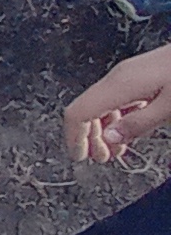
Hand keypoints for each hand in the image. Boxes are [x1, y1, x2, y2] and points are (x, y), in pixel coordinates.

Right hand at [64, 45, 170, 160]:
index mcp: (120, 85)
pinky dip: (116, 118)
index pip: (78, 113)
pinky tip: (130, 129)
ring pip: (100, 104)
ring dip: (103, 129)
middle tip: (104, 159)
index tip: (81, 158)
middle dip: (89, 137)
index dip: (74, 138)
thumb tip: (109, 139)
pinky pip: (116, 99)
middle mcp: (117, 78)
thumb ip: (138, 124)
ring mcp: (127, 75)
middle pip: (86, 109)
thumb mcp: (170, 107)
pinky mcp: (138, 76)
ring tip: (117, 150)